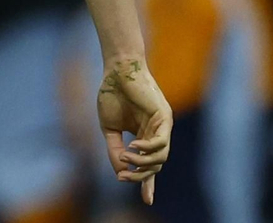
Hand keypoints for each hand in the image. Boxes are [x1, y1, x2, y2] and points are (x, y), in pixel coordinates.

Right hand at [98, 58, 171, 204]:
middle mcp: (156, 134)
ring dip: (142, 163)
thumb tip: (120, 171)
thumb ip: (115, 149)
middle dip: (140, 176)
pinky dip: (147, 149)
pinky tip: (133, 147)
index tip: (147, 201)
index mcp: (144, 136)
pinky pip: (160, 142)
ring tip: (125, 159)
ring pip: (160, 157)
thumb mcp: (109, 128)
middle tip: (122, 177)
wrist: (116, 71)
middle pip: (155, 165)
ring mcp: (162, 127)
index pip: (149, 165)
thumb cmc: (111, 94)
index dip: (147, 183)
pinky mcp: (164, 118)